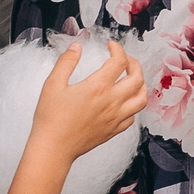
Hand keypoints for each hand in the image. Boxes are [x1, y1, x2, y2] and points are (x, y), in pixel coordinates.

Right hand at [27, 43, 145, 159]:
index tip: (111, 46)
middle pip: (137, 77)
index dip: (118, 49)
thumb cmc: (51, 118)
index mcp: (98, 87)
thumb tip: (76, 47)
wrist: (52, 148)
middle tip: (125, 60)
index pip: (119, 61)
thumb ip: (66, 62)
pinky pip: (133, 116)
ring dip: (140, 84)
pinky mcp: (114, 130)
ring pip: (141, 98)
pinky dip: (133, 105)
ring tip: (132, 78)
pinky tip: (125, 101)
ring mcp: (115, 117)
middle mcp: (112, 101)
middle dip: (134, 63)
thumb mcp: (53, 84)